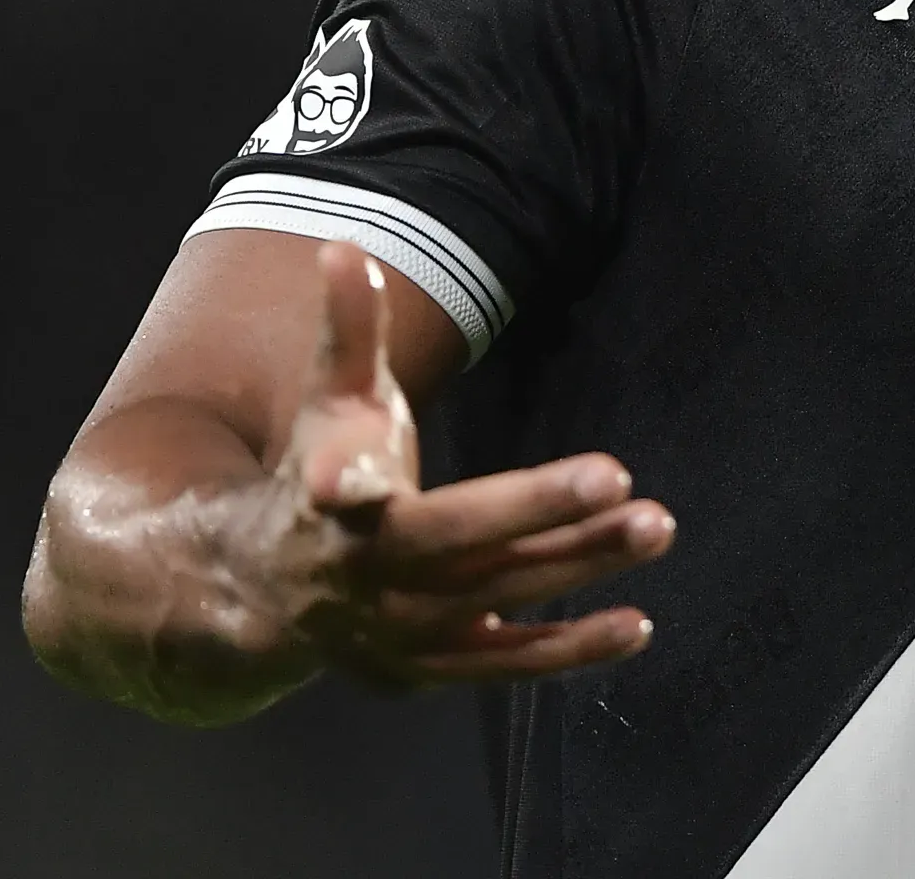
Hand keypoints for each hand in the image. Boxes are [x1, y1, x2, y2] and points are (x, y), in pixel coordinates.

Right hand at [268, 242, 674, 687]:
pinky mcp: (433, 669)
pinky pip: (510, 664)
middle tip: (622, 482)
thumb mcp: (325, 406)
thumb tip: (344, 245)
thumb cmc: (309, 475)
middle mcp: (370, 582)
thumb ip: (345, 331)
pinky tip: (639, 623)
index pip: (370, 490)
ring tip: (655, 529)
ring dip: (581, 569)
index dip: (384, 479)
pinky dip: (573, 649)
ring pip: (501, 601)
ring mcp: (403, 635)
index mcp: (336, 513)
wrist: (259, 594)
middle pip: (463, 547)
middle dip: (541, 515)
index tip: (401, 473)